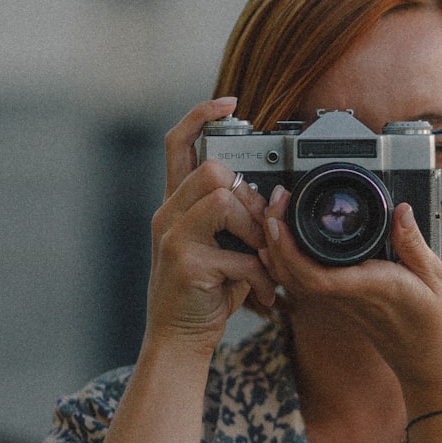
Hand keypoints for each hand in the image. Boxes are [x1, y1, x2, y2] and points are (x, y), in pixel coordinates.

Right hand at [146, 98, 275, 355]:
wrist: (177, 340)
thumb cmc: (206, 293)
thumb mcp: (219, 247)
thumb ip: (237, 219)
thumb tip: (274, 198)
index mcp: (175, 205)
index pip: (177, 143)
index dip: (201, 115)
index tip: (231, 102)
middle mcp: (167, 215)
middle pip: (211, 169)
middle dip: (250, 198)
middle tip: (262, 233)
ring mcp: (172, 239)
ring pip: (223, 200)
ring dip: (257, 232)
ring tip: (263, 262)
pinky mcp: (187, 266)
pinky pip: (239, 253)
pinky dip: (261, 275)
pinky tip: (262, 294)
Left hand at [261, 186, 441, 398]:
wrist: (434, 362)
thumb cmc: (440, 324)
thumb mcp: (438, 279)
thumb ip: (414, 244)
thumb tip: (401, 210)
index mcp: (371, 288)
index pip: (316, 275)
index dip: (289, 248)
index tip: (279, 218)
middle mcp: (349, 297)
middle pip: (294, 274)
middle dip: (275, 238)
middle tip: (276, 200)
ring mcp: (343, 303)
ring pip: (295, 280)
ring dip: (278, 248)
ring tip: (277, 212)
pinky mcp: (343, 303)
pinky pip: (306, 283)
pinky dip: (289, 261)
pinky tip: (286, 242)